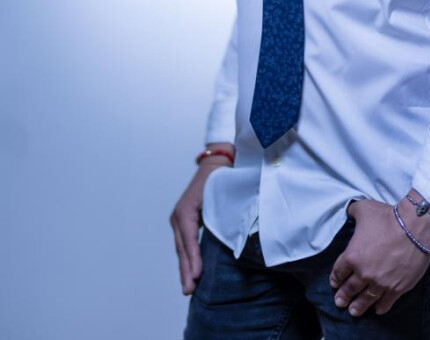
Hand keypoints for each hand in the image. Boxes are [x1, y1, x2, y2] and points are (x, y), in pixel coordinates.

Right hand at [169, 143, 233, 294]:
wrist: (215, 162)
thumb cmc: (219, 177)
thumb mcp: (218, 195)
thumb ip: (219, 215)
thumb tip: (228, 235)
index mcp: (185, 210)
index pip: (189, 239)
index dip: (193, 259)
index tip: (197, 276)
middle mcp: (179, 215)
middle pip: (182, 247)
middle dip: (186, 270)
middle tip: (189, 290)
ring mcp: (179, 218)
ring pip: (182, 247)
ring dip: (185, 267)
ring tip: (188, 287)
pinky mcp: (184, 220)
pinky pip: (185, 243)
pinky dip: (187, 258)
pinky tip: (191, 271)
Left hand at [329, 198, 429, 316]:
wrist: (414, 228)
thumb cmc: (387, 217)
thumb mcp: (363, 209)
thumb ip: (352, 212)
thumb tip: (349, 211)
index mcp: (353, 256)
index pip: (339, 271)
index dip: (335, 278)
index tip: (334, 283)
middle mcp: (364, 273)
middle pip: (350, 288)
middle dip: (343, 296)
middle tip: (340, 302)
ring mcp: (381, 283)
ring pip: (366, 299)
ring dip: (359, 306)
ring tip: (354, 312)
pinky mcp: (397, 288)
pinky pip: (387, 302)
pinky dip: (381, 307)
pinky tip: (377, 310)